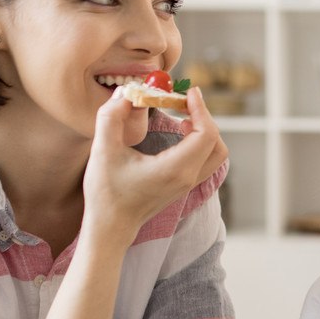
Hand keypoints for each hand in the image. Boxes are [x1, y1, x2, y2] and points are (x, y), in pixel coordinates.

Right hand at [83, 87, 227, 247]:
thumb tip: (125, 92)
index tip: (189, 91)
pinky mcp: (183, 185)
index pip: (206, 134)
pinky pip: (205, 159)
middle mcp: (188, 177)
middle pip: (217, 143)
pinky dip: (200, 141)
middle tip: (184, 101)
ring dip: (205, 130)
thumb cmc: (106, 193)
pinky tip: (180, 131)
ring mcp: (188, 184)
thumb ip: (112, 117)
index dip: (201, 109)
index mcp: (175, 169)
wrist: (111, 227)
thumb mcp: (103, 151)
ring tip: (183, 115)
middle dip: (204, 117)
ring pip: (215, 153)